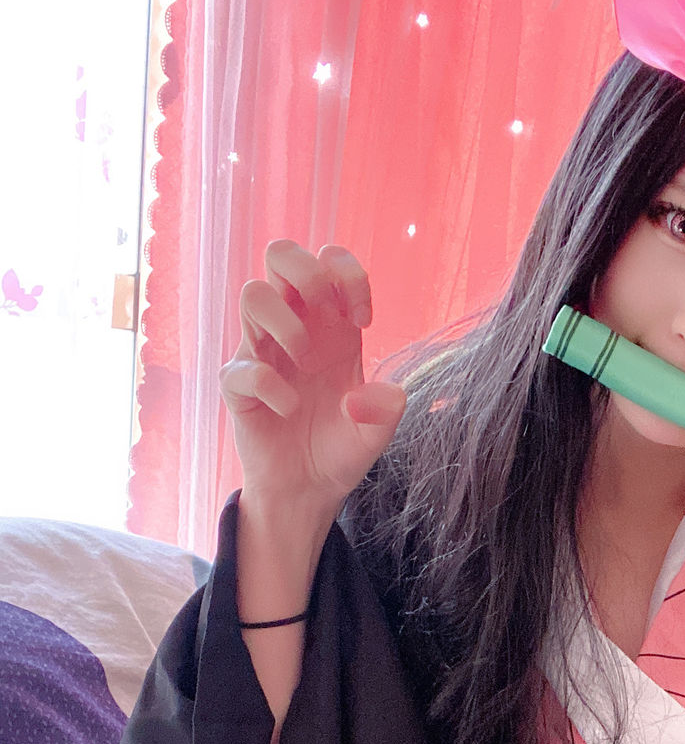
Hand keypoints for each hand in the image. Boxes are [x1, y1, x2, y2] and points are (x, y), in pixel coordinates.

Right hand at [218, 240, 407, 520]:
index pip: (330, 260)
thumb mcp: (378, 435)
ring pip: (253, 292)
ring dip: (286, 323)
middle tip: (324, 315)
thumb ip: (387, 411)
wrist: (309, 491)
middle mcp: (296, 328)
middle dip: (305, 273)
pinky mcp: (239, 385)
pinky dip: (270, 385)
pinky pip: (241, 366)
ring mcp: (262, 352)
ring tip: (305, 363)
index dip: (348, 275)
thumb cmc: (341, 449)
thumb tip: (361, 396)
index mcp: (333, 326)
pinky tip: (289, 408)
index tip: (363, 320)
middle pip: (280, 252)